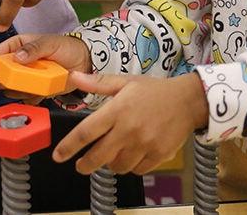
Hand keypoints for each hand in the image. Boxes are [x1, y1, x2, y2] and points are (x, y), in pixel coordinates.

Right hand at [0, 33, 91, 101]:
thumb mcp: (51, 43)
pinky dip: (31, 98)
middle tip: (15, 83)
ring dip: (19, 90)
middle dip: (3, 82)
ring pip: (10, 90)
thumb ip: (34, 48)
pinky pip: (25, 99)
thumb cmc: (67, 47)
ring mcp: (24, 77)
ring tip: (36, 83)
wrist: (83, 62)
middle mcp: (17, 63)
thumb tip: (16, 57)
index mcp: (17, 46)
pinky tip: (42, 91)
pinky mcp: (33, 90)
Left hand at [53, 71, 207, 174]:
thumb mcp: (126, 82)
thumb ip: (98, 83)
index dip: (68, 147)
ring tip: (114, 154)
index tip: (58, 156)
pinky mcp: (158, 154)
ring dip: (112, 163)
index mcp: (117, 110)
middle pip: (97, 157)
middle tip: (82, 165)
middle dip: (85, 165)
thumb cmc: (154, 91)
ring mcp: (144, 144)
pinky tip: (133, 155)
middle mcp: (129, 129)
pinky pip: (137, 170)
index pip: (86, 133)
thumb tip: (73, 76)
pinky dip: (132, 166)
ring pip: (117, 166)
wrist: (188, 100)